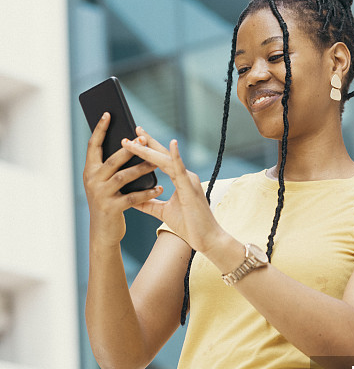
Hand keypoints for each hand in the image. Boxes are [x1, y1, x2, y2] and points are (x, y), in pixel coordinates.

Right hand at [83, 113, 163, 245]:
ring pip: (123, 177)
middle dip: (129, 148)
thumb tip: (126, 144)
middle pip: (112, 160)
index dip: (99, 129)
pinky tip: (160, 187)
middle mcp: (91, 181)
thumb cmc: (108, 203)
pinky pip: (133, 198)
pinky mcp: (111, 209)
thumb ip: (109, 167)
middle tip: (143, 138)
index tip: (108, 113)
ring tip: (158, 162)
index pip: (93, 145)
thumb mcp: (104, 184)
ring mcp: (100, 195)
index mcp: (89, 171)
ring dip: (142, 168)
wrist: (102, 234)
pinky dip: (148, 192)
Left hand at [121, 128, 224, 254]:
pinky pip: (181, 169)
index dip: (148, 149)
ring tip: (137, 137)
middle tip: (133, 129)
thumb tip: (132, 199)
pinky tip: (171, 144)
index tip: (133, 139)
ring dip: (151, 149)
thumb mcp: (163, 212)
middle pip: (163, 155)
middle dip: (147, 142)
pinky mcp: (191, 188)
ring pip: (167, 160)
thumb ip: (149, 203)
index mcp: (180, 179)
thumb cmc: (190, 226)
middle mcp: (185, 176)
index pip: (161, 160)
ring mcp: (189, 180)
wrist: (207, 239)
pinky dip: (176, 156)